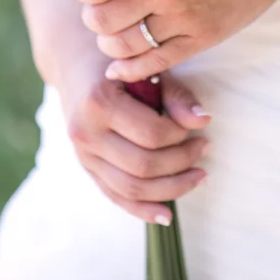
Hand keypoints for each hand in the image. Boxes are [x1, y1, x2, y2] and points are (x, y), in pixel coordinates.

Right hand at [57, 66, 209, 224]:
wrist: (76, 66)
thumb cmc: (119, 65)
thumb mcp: (147, 70)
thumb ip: (175, 95)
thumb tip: (203, 121)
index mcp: (99, 102)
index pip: (152, 134)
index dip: (181, 135)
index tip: (195, 127)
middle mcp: (85, 132)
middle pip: (143, 166)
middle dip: (181, 162)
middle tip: (203, 148)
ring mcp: (83, 154)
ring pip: (131, 188)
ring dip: (171, 188)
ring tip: (198, 175)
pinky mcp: (86, 167)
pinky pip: (116, 197)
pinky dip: (143, 209)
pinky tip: (167, 214)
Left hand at [75, 0, 279, 81]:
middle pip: (101, 20)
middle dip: (94, 22)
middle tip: (101, 18)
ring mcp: (181, 18)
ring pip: (124, 46)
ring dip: (110, 47)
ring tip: (113, 40)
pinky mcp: (200, 39)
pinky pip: (153, 64)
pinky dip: (129, 71)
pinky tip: (119, 70)